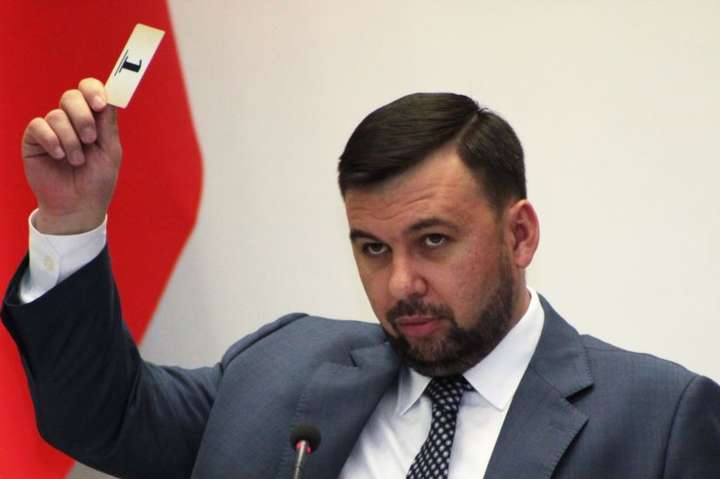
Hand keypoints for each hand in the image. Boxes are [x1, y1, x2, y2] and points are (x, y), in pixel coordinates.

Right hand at [22, 78, 121, 233]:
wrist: (78, 206)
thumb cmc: (97, 180)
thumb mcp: (110, 151)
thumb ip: (108, 123)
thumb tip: (110, 95)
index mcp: (93, 119)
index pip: (89, 90)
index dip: (93, 91)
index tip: (100, 104)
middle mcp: (72, 120)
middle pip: (72, 97)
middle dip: (83, 117)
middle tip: (91, 139)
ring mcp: (52, 129)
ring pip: (57, 115)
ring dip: (71, 140)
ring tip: (77, 161)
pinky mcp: (34, 140)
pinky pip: (38, 126)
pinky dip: (52, 141)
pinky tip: (59, 157)